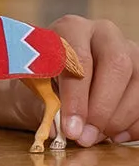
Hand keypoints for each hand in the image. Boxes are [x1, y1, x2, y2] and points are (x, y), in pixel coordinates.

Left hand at [50, 15, 138, 146]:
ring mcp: (130, 51)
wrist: (58, 68)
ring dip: (117, 119)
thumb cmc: (44, 72)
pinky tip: (114, 135)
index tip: (70, 128)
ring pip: (137, 84)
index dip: (76, 97)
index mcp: (72, 28)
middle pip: (117, 65)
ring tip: (94, 137)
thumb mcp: (36, 81)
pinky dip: (133, 124)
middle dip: (102, 108)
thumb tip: (59, 130)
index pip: (79, 58)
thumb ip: (45, 102)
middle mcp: (105, 34)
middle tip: (86, 136)